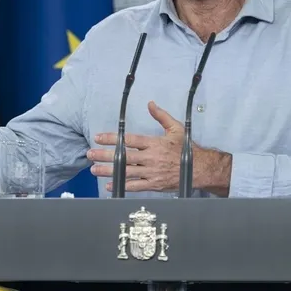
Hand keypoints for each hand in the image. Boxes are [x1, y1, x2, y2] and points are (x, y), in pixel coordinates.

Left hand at [87, 101, 231, 194]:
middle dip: (105, 155)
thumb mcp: (176, 128)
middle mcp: (150, 158)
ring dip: (109, 171)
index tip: (98, 138)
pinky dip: (122, 186)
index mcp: (154, 143)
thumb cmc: (186, 148)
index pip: (129, 140)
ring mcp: (151, 173)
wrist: (200, 169)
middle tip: (90, 154)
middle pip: (123, 156)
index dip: (112, 138)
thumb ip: (161, 116)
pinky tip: (110, 185)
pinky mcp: (154, 184)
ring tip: (94, 170)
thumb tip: (150, 103)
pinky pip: (135, 186)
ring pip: (126, 172)